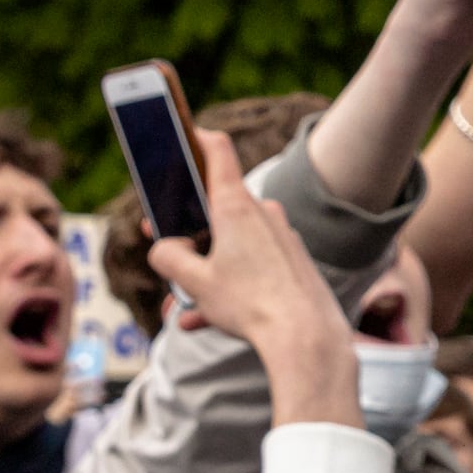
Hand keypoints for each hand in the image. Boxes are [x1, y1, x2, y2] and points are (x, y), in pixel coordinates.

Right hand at [147, 122, 360, 430]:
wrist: (308, 337)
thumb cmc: (251, 304)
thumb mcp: (195, 283)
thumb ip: (169, 258)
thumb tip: (165, 249)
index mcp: (235, 206)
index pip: (217, 152)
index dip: (196, 138)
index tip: (183, 134)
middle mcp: (262, 213)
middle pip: (216, 209)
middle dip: (187, 232)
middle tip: (164, 247)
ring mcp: (280, 236)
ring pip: (231, 247)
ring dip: (205, 273)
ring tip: (183, 307)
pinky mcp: (293, 260)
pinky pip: (253, 268)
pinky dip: (230, 288)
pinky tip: (203, 320)